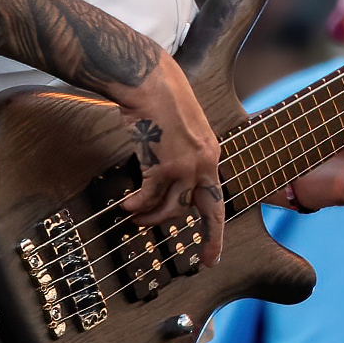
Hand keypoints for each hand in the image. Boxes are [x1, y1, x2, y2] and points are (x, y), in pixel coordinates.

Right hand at [115, 51, 224, 265]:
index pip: (217, 196)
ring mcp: (185, 166)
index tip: (216, 249)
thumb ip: (186, 155)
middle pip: (206, 209)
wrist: (149, 82)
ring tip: (136, 217)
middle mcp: (204, 163)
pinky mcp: (163, 166)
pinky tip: (125, 205)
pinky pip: (148, 197)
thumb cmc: (162, 100)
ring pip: (170, 207)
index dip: (217, 225)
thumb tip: (173, 180)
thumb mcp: (185, 129)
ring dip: (150, 216)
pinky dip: (135, 204)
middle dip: (210, 238)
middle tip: (206, 259)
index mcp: (211, 154)